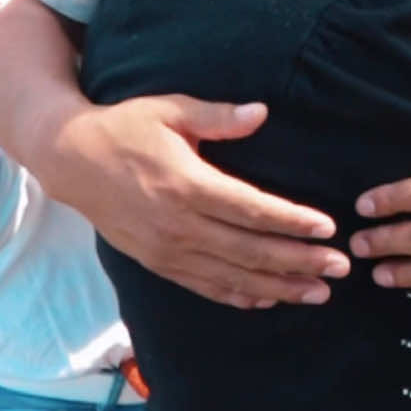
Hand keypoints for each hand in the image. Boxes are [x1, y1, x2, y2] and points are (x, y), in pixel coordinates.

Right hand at [49, 94, 351, 307]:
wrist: (69, 160)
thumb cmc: (125, 127)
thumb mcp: (170, 110)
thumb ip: (218, 117)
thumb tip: (262, 112)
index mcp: (186, 184)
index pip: (251, 210)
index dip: (292, 222)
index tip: (328, 229)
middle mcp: (177, 224)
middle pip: (249, 250)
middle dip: (299, 261)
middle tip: (341, 268)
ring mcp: (165, 250)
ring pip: (231, 276)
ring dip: (278, 287)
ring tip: (319, 292)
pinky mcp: (156, 263)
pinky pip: (204, 286)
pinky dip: (238, 296)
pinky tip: (268, 300)